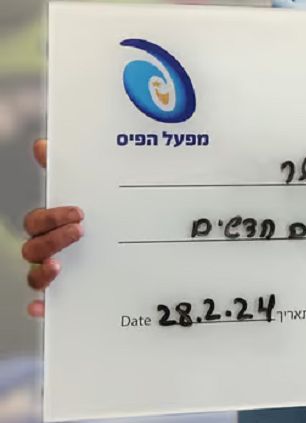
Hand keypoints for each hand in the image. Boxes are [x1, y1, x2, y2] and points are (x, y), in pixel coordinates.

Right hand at [21, 139, 83, 317]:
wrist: (128, 240)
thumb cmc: (97, 216)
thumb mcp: (88, 193)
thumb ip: (65, 171)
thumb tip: (43, 144)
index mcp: (50, 227)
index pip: (37, 222)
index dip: (52, 217)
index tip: (78, 211)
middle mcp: (47, 251)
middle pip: (33, 248)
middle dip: (53, 239)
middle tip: (80, 230)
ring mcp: (54, 274)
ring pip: (36, 276)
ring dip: (42, 272)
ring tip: (60, 266)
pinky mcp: (66, 295)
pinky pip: (47, 306)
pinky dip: (41, 306)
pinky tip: (43, 306)